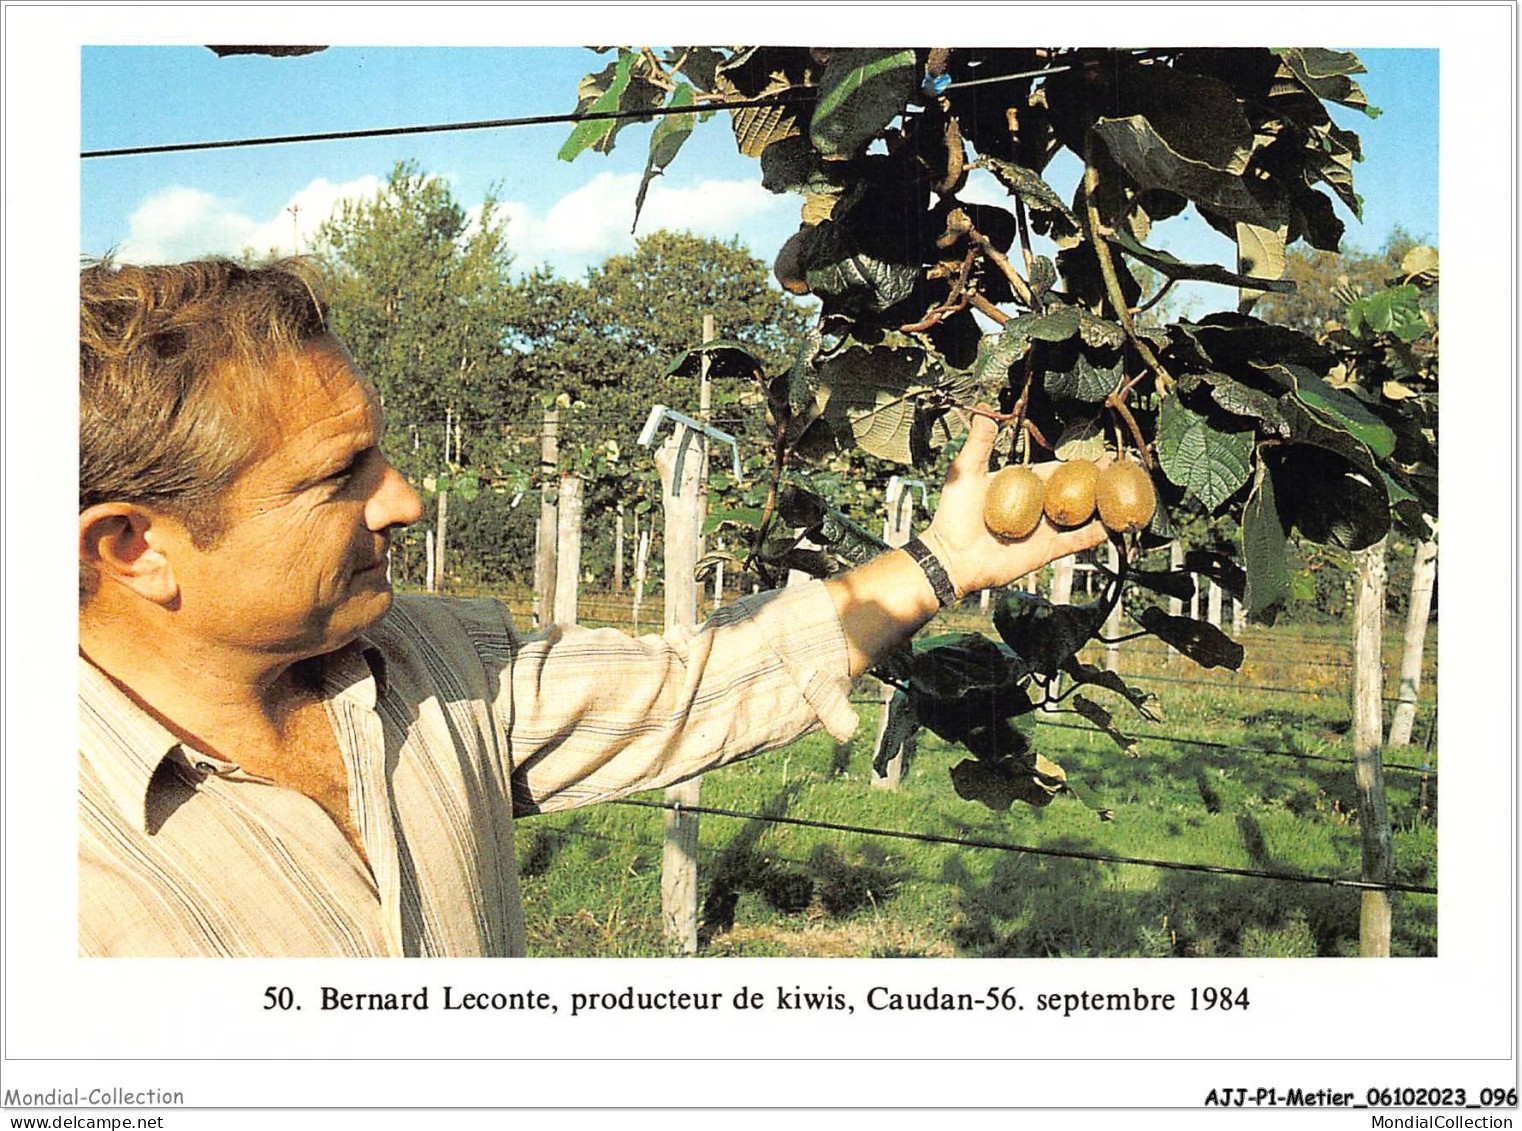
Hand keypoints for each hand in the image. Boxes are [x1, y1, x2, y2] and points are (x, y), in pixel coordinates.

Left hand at [921, 412, 1109, 596]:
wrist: (952, 558)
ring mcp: (1043, 530)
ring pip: (1079, 516)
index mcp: (1022, 486)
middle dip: (1097, 481)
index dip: (1078, 463)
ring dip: (1101, 507)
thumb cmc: (954, 514)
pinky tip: (1113, 527)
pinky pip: (1074, 542)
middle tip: (1122, 470)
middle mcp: (1037, 507)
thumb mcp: (966, 472)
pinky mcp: (1046, 551)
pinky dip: (1094, 535)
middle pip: (1073, 491)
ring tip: (1128, 497)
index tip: (1102, 454)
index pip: (1056, 470)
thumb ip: (980, 442)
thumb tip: (986, 407)